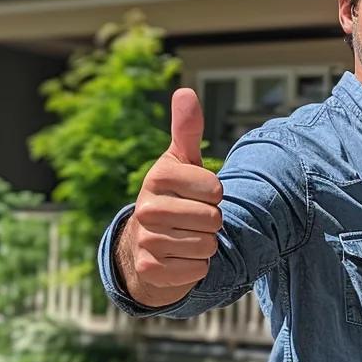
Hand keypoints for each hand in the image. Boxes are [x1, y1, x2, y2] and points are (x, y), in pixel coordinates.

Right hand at [123, 88, 223, 297]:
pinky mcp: (150, 270)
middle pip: (213, 219)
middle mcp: (145, 208)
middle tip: (193, 216)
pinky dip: (196, 267)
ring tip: (187, 235)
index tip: (200, 193)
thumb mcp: (182, 160)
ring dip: (205, 244)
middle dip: (212, 221)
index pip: (215, 190)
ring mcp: (145, 240)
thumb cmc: (174, 193)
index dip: (215, 194)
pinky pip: (196, 270)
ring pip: (207, 246)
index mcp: (158, 177)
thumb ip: (187, 128)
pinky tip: (180, 257)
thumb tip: (185, 91)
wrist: (147, 240)